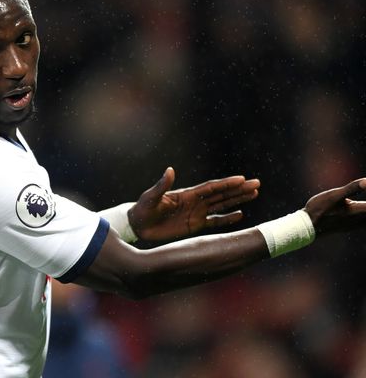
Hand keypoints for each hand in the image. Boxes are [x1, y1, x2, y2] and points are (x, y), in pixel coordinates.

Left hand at [128, 167, 260, 241]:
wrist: (138, 225)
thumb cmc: (142, 209)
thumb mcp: (151, 197)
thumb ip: (162, 185)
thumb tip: (170, 170)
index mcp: (187, 194)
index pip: (211, 187)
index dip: (226, 183)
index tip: (242, 179)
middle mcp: (195, 202)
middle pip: (221, 194)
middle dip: (239, 189)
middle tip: (257, 184)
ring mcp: (196, 213)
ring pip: (222, 205)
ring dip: (237, 200)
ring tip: (254, 194)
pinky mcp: (195, 225)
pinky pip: (215, 221)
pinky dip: (227, 219)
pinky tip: (240, 215)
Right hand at [304, 178, 365, 235]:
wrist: (307, 226)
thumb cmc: (320, 209)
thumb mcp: (335, 195)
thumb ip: (353, 187)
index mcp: (360, 209)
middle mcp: (361, 219)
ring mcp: (356, 224)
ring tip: (363, 205)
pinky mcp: (350, 227)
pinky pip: (365, 222)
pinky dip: (365, 215)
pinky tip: (361, 213)